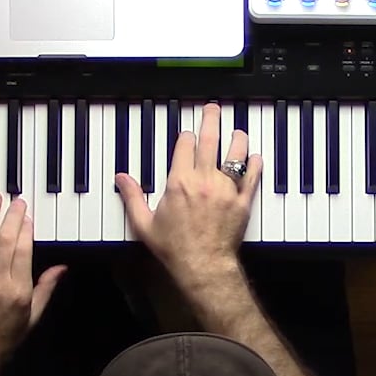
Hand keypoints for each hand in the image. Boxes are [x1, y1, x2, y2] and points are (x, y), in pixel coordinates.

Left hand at [0, 193, 66, 361]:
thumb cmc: (6, 337)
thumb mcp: (33, 316)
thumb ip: (46, 288)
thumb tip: (62, 268)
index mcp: (19, 292)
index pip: (22, 252)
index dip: (24, 230)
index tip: (26, 214)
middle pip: (3, 243)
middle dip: (9, 218)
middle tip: (14, 200)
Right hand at [114, 102, 260, 285]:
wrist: (202, 266)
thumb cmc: (174, 248)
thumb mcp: (144, 224)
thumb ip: (133, 197)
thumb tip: (121, 179)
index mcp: (179, 182)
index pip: (185, 145)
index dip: (186, 136)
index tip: (187, 135)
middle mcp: (204, 181)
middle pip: (210, 140)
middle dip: (211, 120)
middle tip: (213, 109)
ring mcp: (226, 190)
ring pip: (235, 154)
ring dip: (237, 139)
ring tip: (237, 131)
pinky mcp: (242, 202)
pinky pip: (252, 177)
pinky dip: (254, 164)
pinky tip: (254, 157)